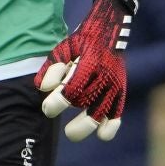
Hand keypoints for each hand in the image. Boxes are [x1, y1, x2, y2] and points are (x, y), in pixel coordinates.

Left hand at [35, 0, 133, 140]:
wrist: (109, 30)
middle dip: (66, 112)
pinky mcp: (120, 91)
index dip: (58, 103)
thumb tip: (44, 88)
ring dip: (86, 126)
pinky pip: (118, 113)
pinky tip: (103, 135)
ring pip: (102, 112)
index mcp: (89, 64)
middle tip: (56, 118)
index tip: (47, 108)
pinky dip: (112, 126)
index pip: (73, 90)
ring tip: (71, 133)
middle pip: (86, 103)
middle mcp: (104, 76)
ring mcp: (114, 85)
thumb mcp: (63, 48)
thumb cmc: (81, 42)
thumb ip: (53, 67)